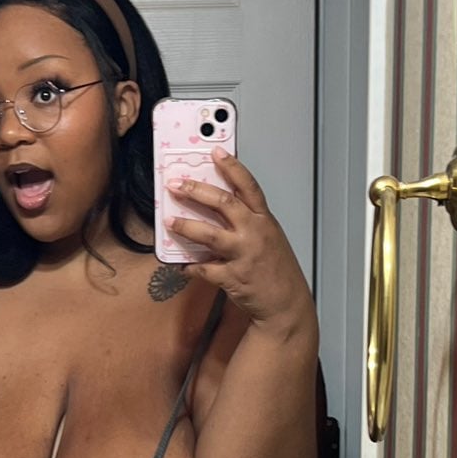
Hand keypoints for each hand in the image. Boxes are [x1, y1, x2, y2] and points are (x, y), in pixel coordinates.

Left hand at [168, 153, 315, 337]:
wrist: (287, 305)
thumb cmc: (277, 271)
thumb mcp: (269, 238)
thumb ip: (248, 222)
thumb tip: (217, 207)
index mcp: (264, 220)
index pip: (247, 186)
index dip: (231, 167)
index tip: (216, 152)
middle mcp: (254, 233)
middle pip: (223, 203)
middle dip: (196, 190)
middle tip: (176, 184)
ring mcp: (244, 255)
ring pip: (209, 234)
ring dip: (186, 226)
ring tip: (169, 220)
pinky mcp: (233, 277)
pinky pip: (204, 269)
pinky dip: (190, 267)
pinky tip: (182, 265)